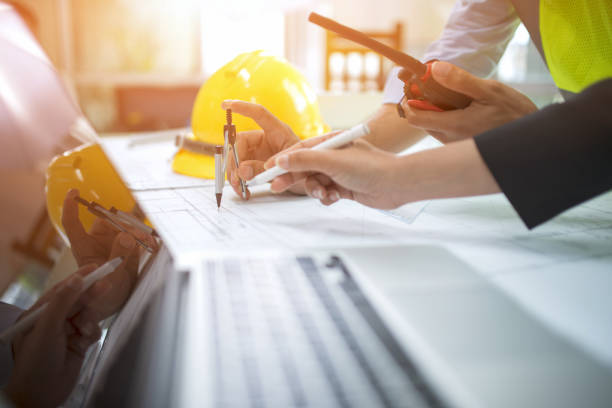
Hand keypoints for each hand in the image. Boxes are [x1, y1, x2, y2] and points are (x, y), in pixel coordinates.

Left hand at [5, 271, 101, 407]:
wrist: (40, 395)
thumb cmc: (36, 361)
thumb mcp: (47, 328)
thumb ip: (62, 302)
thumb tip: (77, 279)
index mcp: (39, 314)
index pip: (62, 290)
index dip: (79, 278)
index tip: (95, 267)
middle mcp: (53, 321)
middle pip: (77, 301)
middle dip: (90, 295)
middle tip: (107, 284)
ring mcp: (66, 333)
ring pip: (87, 315)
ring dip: (90, 320)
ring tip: (84, 329)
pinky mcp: (78, 345)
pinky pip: (92, 331)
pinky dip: (92, 333)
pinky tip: (85, 341)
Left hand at [61, 189, 154, 322]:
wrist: (120, 304)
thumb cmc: (106, 297)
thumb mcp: (111, 280)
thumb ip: (119, 256)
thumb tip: (127, 235)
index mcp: (85, 247)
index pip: (73, 223)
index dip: (71, 207)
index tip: (75, 192)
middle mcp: (98, 241)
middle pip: (108, 220)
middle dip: (123, 223)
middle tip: (138, 234)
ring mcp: (114, 242)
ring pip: (126, 225)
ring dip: (138, 230)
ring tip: (148, 243)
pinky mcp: (130, 246)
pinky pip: (139, 233)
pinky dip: (147, 234)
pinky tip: (154, 241)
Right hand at [221, 100, 301, 198]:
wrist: (316, 186)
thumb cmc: (307, 170)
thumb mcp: (290, 168)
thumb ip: (266, 168)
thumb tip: (242, 171)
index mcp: (278, 132)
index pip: (258, 114)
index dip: (242, 108)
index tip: (225, 105)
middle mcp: (265, 140)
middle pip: (240, 142)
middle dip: (234, 160)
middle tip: (236, 177)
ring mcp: (260, 154)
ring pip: (237, 158)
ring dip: (234, 173)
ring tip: (238, 187)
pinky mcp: (257, 168)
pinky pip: (242, 172)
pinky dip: (240, 182)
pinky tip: (243, 191)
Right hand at [265, 139, 405, 208]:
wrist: (396, 184)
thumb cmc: (369, 167)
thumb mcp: (332, 161)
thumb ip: (304, 160)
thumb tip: (280, 160)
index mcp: (331, 143)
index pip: (300, 150)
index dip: (282, 160)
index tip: (267, 170)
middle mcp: (334, 156)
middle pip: (304, 167)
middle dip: (292, 177)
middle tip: (275, 187)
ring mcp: (339, 172)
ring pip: (315, 182)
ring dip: (315, 190)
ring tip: (323, 194)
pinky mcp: (345, 187)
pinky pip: (326, 193)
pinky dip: (327, 197)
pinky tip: (335, 198)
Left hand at [399, 61, 537, 142]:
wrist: (532, 138)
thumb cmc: (514, 113)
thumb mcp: (489, 90)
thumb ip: (459, 81)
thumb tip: (434, 68)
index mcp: (454, 126)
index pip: (415, 118)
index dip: (409, 101)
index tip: (413, 86)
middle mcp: (450, 140)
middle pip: (421, 121)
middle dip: (422, 102)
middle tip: (432, 83)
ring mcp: (456, 145)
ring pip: (433, 126)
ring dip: (435, 110)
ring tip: (450, 93)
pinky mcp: (462, 146)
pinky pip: (445, 131)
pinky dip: (445, 117)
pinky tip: (461, 106)